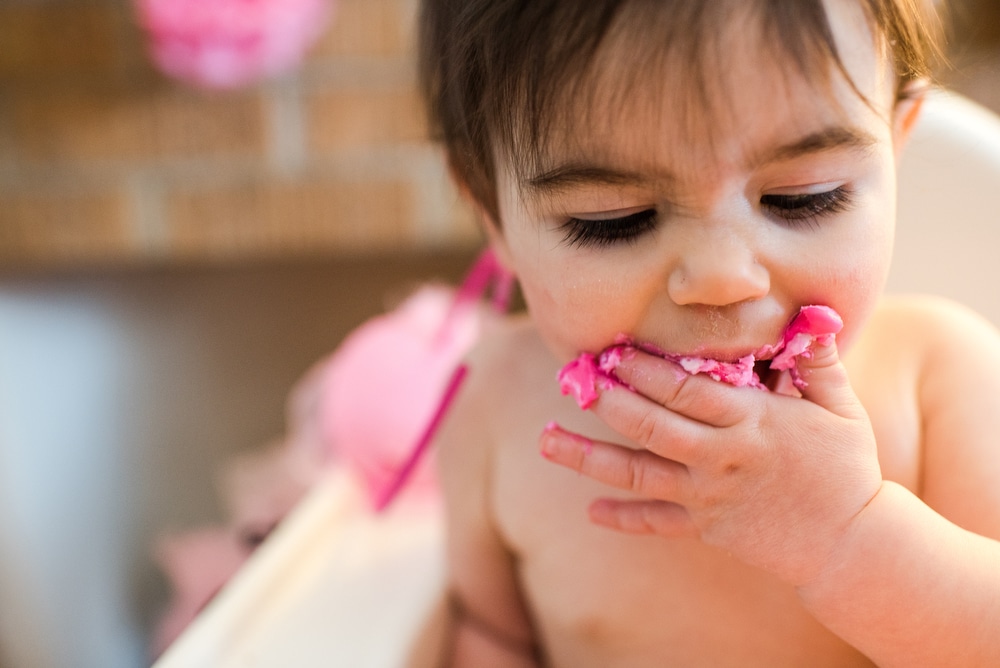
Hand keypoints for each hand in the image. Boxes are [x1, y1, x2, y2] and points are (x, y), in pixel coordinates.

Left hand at [540, 338, 883, 586]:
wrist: (851, 545)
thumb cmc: (846, 468)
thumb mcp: (841, 408)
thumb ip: (816, 361)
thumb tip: (808, 312)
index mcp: (752, 421)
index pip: (686, 389)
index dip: (645, 370)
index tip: (613, 350)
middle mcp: (721, 457)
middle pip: (652, 426)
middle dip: (610, 401)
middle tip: (575, 380)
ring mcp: (709, 495)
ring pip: (639, 474)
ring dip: (589, 458)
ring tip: (547, 441)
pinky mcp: (706, 528)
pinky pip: (656, 523)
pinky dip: (623, 517)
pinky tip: (590, 509)